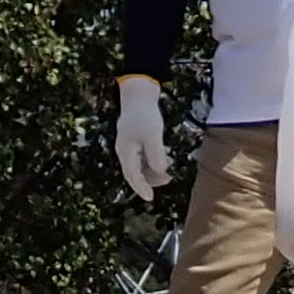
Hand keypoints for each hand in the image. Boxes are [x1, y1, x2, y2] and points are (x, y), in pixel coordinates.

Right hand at [114, 77, 169, 204]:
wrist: (138, 94)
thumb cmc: (144, 114)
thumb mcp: (153, 136)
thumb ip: (156, 155)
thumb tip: (160, 171)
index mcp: (126, 152)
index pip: (132, 176)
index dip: (141, 188)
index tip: (149, 198)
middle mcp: (125, 152)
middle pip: (136, 173)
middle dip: (150, 180)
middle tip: (168, 180)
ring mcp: (129, 146)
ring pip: (140, 166)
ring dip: (152, 171)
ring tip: (167, 171)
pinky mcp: (134, 141)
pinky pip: (142, 157)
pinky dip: (152, 162)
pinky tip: (163, 159)